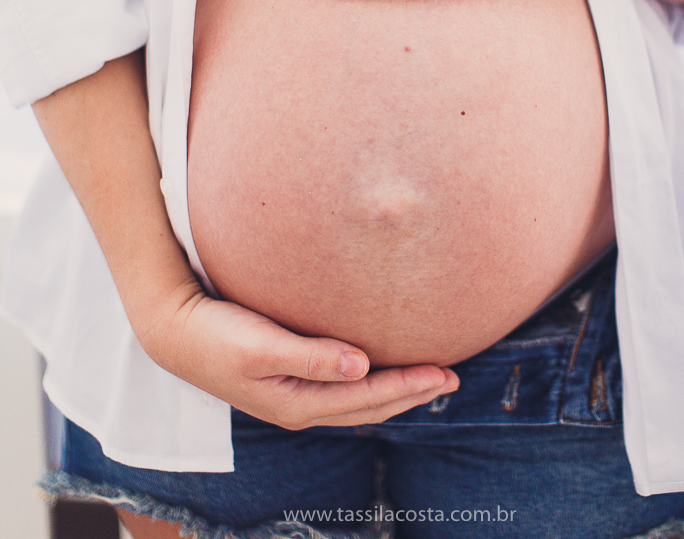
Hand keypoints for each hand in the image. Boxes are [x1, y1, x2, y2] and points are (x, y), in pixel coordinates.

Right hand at [139, 278, 458, 428]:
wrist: (175, 331)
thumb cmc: (216, 334)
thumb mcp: (261, 346)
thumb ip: (311, 358)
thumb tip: (362, 367)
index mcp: (298, 404)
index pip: (368, 399)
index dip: (409, 387)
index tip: (444, 373)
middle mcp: (300, 407)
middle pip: (369, 406)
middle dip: (412, 393)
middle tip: (453, 377)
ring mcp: (294, 396)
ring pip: (358, 400)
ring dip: (395, 390)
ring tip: (428, 376)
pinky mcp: (287, 379)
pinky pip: (343, 387)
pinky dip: (371, 380)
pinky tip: (379, 367)